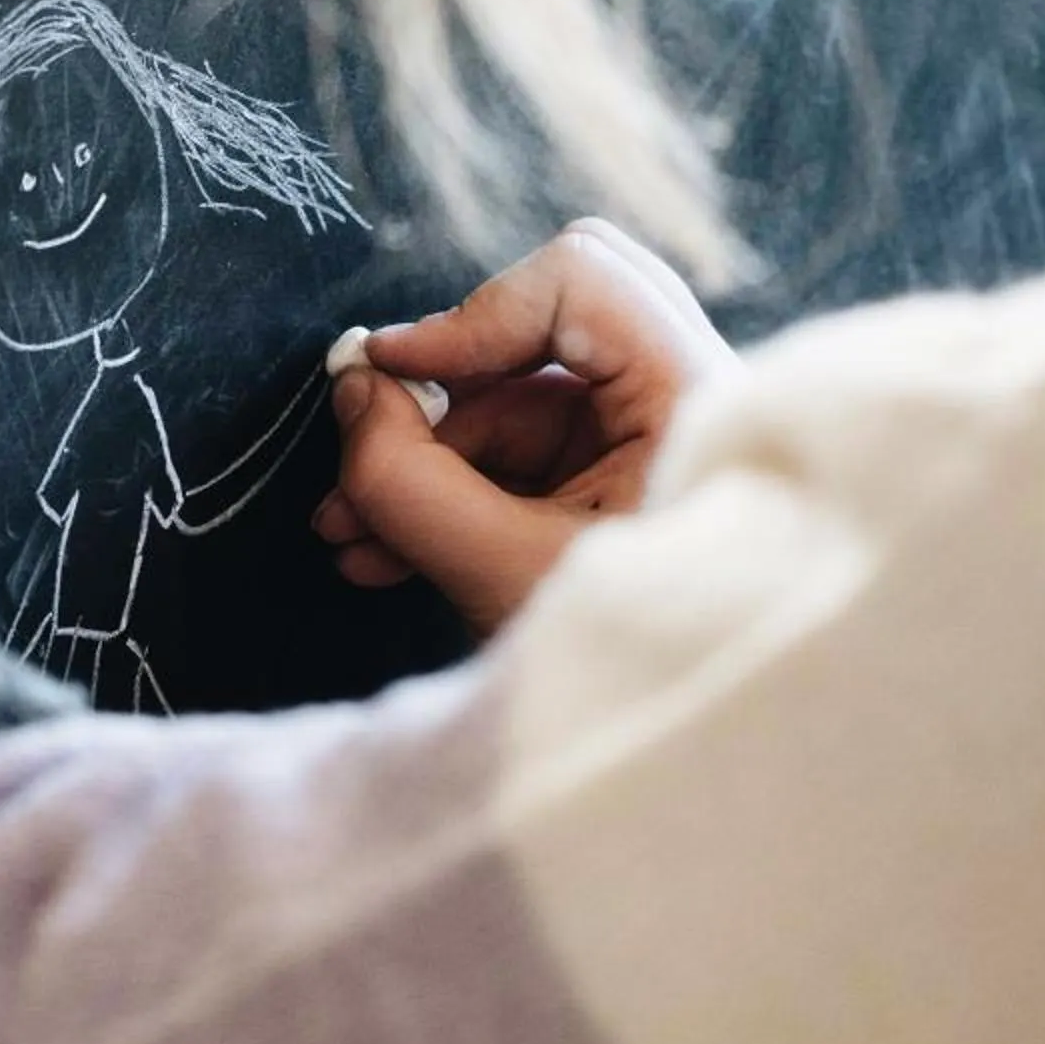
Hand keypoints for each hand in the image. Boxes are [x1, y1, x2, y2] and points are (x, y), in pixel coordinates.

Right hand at [313, 220, 740, 635]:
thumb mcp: (498, 572)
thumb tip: (353, 391)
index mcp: (694, 400)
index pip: (579, 279)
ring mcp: (647, 441)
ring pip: (513, 400)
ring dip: (422, 460)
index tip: (389, 373)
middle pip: (542, 323)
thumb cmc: (633, 668)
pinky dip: (449, 493)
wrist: (696, 764)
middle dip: (438, 391)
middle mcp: (682, 399)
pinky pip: (515, 455)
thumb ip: (408, 479)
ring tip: (348, 535)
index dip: (470, 317)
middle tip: (368, 439)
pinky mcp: (613, 484)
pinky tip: (385, 552)